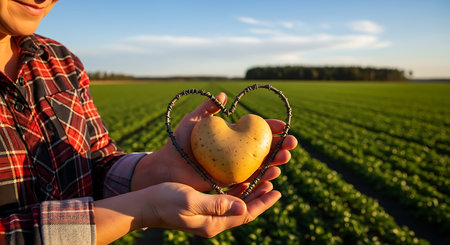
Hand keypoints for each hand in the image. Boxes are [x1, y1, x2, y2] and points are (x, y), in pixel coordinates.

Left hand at [131, 93, 297, 190]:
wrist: (167, 165)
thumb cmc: (179, 142)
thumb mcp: (193, 121)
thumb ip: (208, 109)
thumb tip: (224, 96)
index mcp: (231, 137)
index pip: (255, 131)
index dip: (270, 128)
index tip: (282, 126)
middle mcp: (235, 152)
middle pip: (263, 149)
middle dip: (280, 146)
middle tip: (291, 143)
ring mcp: (233, 168)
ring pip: (260, 166)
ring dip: (275, 162)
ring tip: (286, 158)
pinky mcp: (228, 182)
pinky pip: (248, 180)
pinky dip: (261, 178)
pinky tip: (272, 174)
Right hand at [142, 181, 279, 237]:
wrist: (145, 205)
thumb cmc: (164, 200)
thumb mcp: (190, 200)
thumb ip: (217, 204)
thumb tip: (244, 207)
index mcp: (213, 223)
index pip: (246, 215)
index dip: (263, 203)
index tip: (277, 191)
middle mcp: (214, 222)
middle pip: (245, 211)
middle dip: (261, 197)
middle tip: (275, 181)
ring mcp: (208, 217)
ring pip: (237, 206)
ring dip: (251, 193)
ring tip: (265, 180)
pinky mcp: (203, 210)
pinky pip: (226, 202)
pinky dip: (238, 192)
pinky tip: (243, 181)